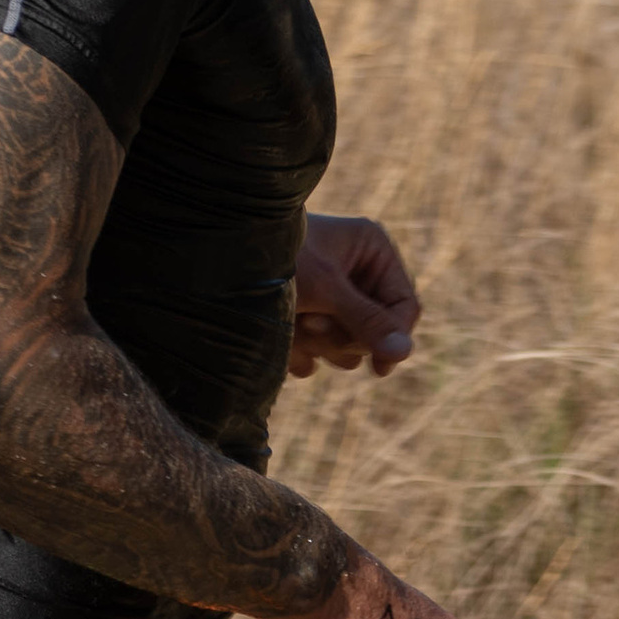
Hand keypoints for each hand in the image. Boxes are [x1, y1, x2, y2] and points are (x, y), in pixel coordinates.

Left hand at [290, 212, 420, 379]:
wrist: (214, 259)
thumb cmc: (276, 259)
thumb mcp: (325, 288)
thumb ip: (366, 321)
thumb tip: (405, 354)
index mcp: (372, 250)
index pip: (404, 306)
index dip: (392, 337)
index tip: (379, 367)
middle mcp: (355, 272)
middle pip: (376, 332)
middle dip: (342, 336)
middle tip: (311, 322)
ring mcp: (330, 299)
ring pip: (347, 349)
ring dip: (319, 345)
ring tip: (293, 322)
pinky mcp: (305, 320)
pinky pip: (318, 356)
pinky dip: (299, 352)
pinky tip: (280, 335)